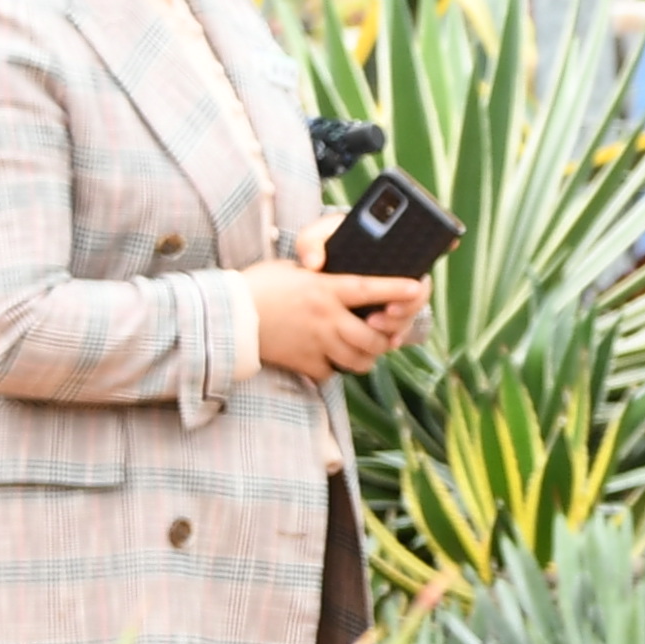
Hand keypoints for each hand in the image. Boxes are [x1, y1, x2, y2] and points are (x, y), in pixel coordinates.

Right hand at [245, 227, 425, 380]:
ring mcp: (316, 343)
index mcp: (324, 289)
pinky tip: (330, 359)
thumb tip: (341, 278)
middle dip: (386, 340)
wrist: (227, 316)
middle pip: (373, 338)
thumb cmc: (259, 286)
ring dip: (366, 357)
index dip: (397, 290)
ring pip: (359, 360)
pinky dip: (335, 369)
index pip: (370, 289)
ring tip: (364, 351)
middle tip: (386, 335)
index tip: (417, 287)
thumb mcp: (293, 270)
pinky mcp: (304, 362)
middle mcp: (326, 318)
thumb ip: (321, 277)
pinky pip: (331, 373)